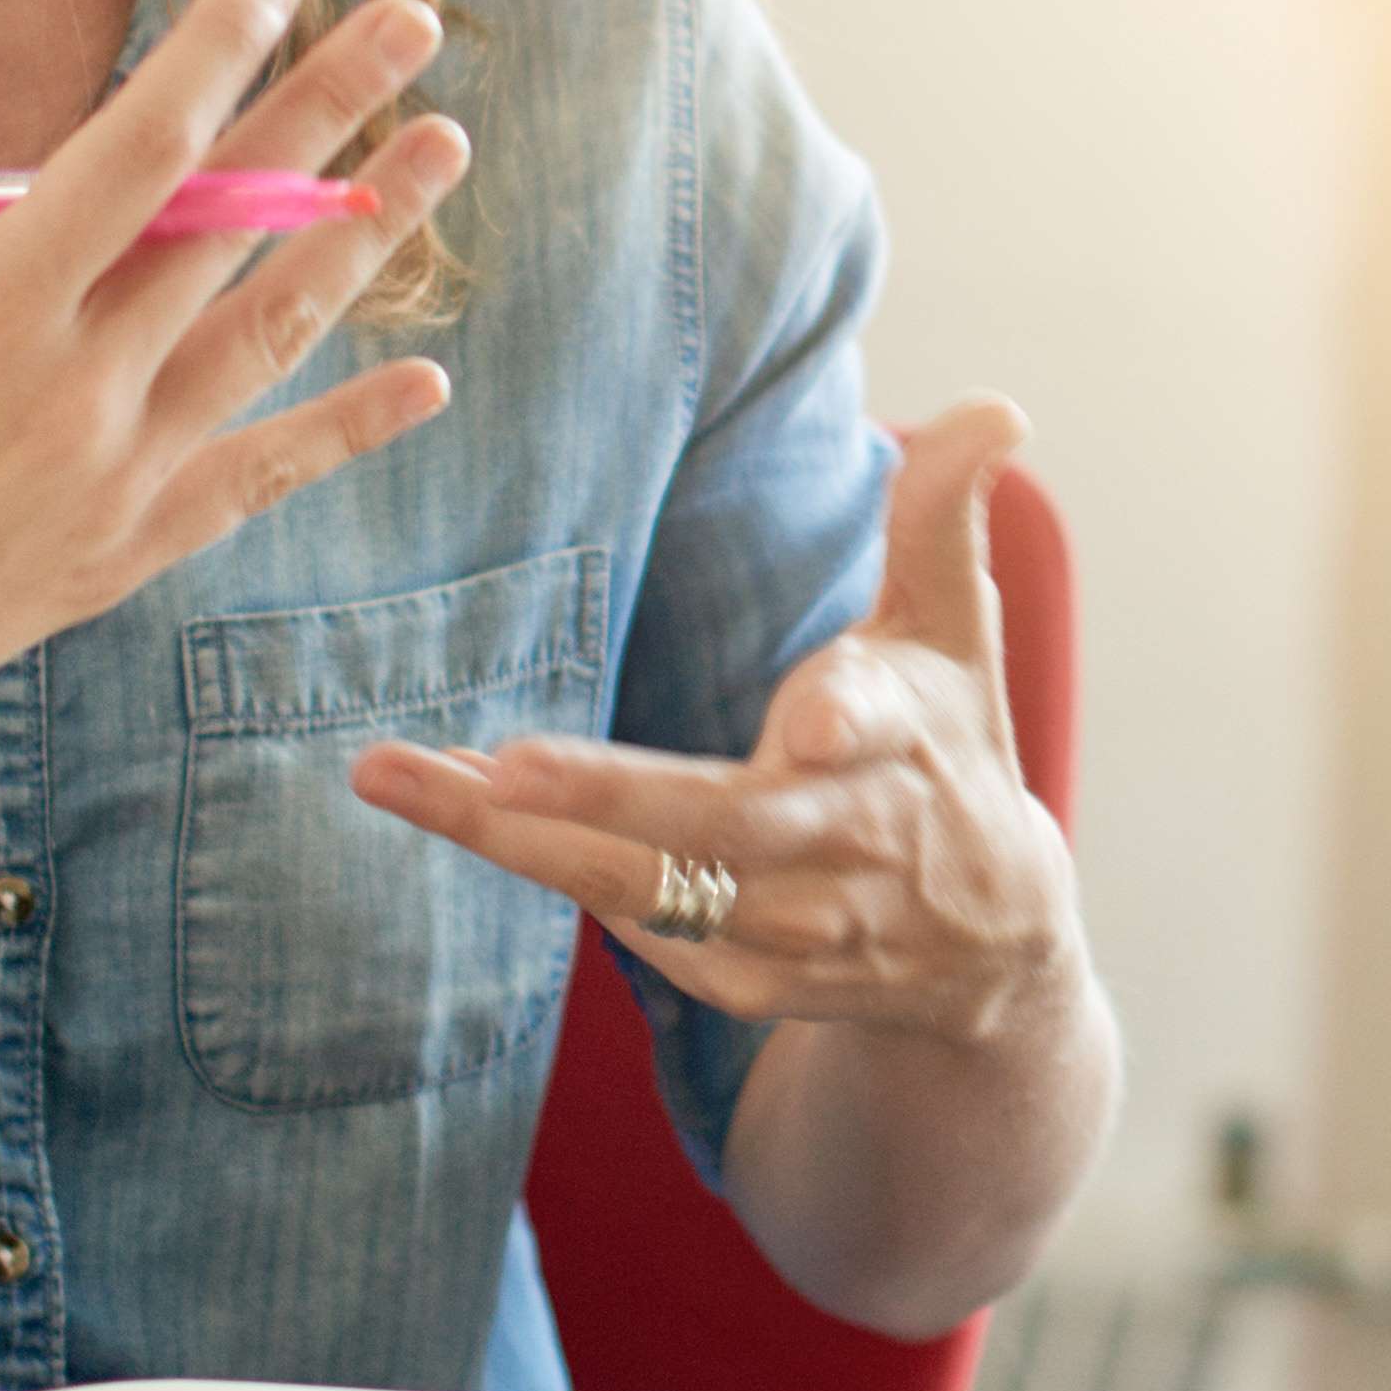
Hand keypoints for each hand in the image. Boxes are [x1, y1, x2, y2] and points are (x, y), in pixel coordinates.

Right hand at [0, 0, 471, 785]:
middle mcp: (74, 389)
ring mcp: (115, 477)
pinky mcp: (128, 550)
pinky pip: (261, 474)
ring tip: (441, 150)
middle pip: (229, 221)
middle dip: (327, 111)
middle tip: (412, 22)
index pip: (133, 150)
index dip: (211, 53)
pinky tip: (425, 380)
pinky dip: (346, 428)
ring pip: (272, 332)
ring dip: (363, 237)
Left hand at [347, 400, 1087, 1051]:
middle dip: (603, 795)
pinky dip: (553, 874)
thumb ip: (944, 517)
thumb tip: (995, 408)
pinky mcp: (751, 982)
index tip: (817, 720)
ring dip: (517, 841)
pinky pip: (638, 931)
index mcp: (905, 742)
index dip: (853, 720)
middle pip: (718, 824)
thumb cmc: (952, 747)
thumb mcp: (958, 633)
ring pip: (644, 889)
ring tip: (395, 778)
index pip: (885, 725)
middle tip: (495, 761)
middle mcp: (850, 845)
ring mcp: (798, 927)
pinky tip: (465, 816)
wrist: (988, 945)